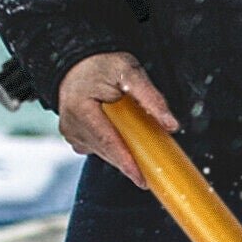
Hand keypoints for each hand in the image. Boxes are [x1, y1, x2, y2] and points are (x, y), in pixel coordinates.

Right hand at [57, 52, 178, 186]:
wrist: (77, 62)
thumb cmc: (102, 65)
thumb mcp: (130, 72)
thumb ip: (150, 97)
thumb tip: (171, 125)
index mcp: (81, 108)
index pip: (108, 142)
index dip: (126, 163)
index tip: (142, 180)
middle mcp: (71, 124)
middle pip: (106, 152)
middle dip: (129, 161)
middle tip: (151, 167)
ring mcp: (70, 133)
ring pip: (102, 153)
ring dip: (121, 153)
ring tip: (136, 145)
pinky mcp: (73, 137)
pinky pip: (97, 149)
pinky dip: (112, 147)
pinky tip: (121, 137)